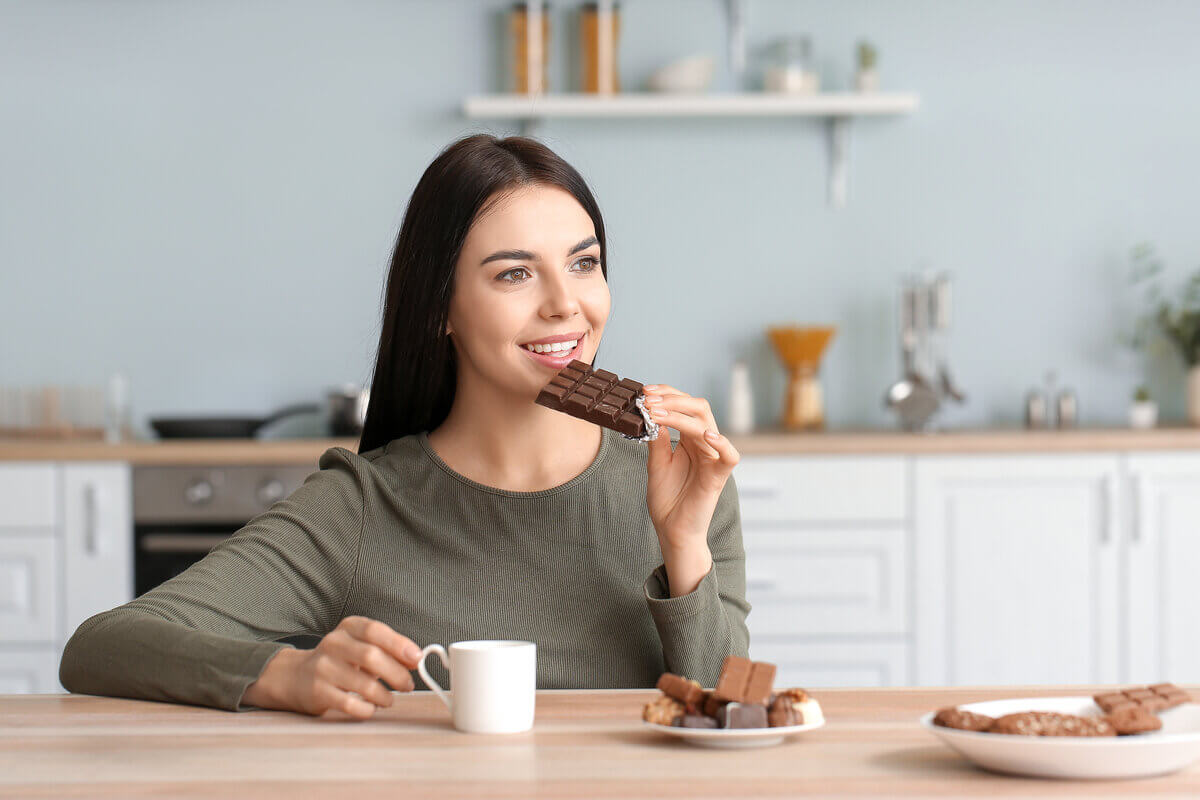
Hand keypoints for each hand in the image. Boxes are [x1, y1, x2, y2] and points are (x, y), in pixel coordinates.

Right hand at [242, 616, 421, 719]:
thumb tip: (416, 659)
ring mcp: (323, 668)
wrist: (296, 676)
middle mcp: (333, 644)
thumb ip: (388, 649)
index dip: (399, 644)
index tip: (417, 658)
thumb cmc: (339, 660)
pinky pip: (350, 704)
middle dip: (396, 673)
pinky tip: (371, 707)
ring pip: (363, 683)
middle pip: (371, 656)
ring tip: (389, 699)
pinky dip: (367, 709)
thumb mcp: (360, 645)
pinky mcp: (318, 692)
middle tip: (408, 684)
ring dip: (384, 695)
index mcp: (348, 628)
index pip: (375, 631)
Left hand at [643, 385, 739, 556]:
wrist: (672, 531)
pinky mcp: (719, 476)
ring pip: (708, 424)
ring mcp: (713, 458)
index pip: (684, 405)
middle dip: (673, 399)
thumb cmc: (667, 499)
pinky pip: (730, 455)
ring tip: (658, 413)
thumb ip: (658, 439)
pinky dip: (722, 443)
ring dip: (682, 414)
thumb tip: (652, 413)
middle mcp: (704, 444)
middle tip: (649, 401)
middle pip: (699, 408)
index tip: (644, 392)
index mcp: (689, 439)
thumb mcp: (656, 464)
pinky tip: (705, 434)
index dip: (667, 394)